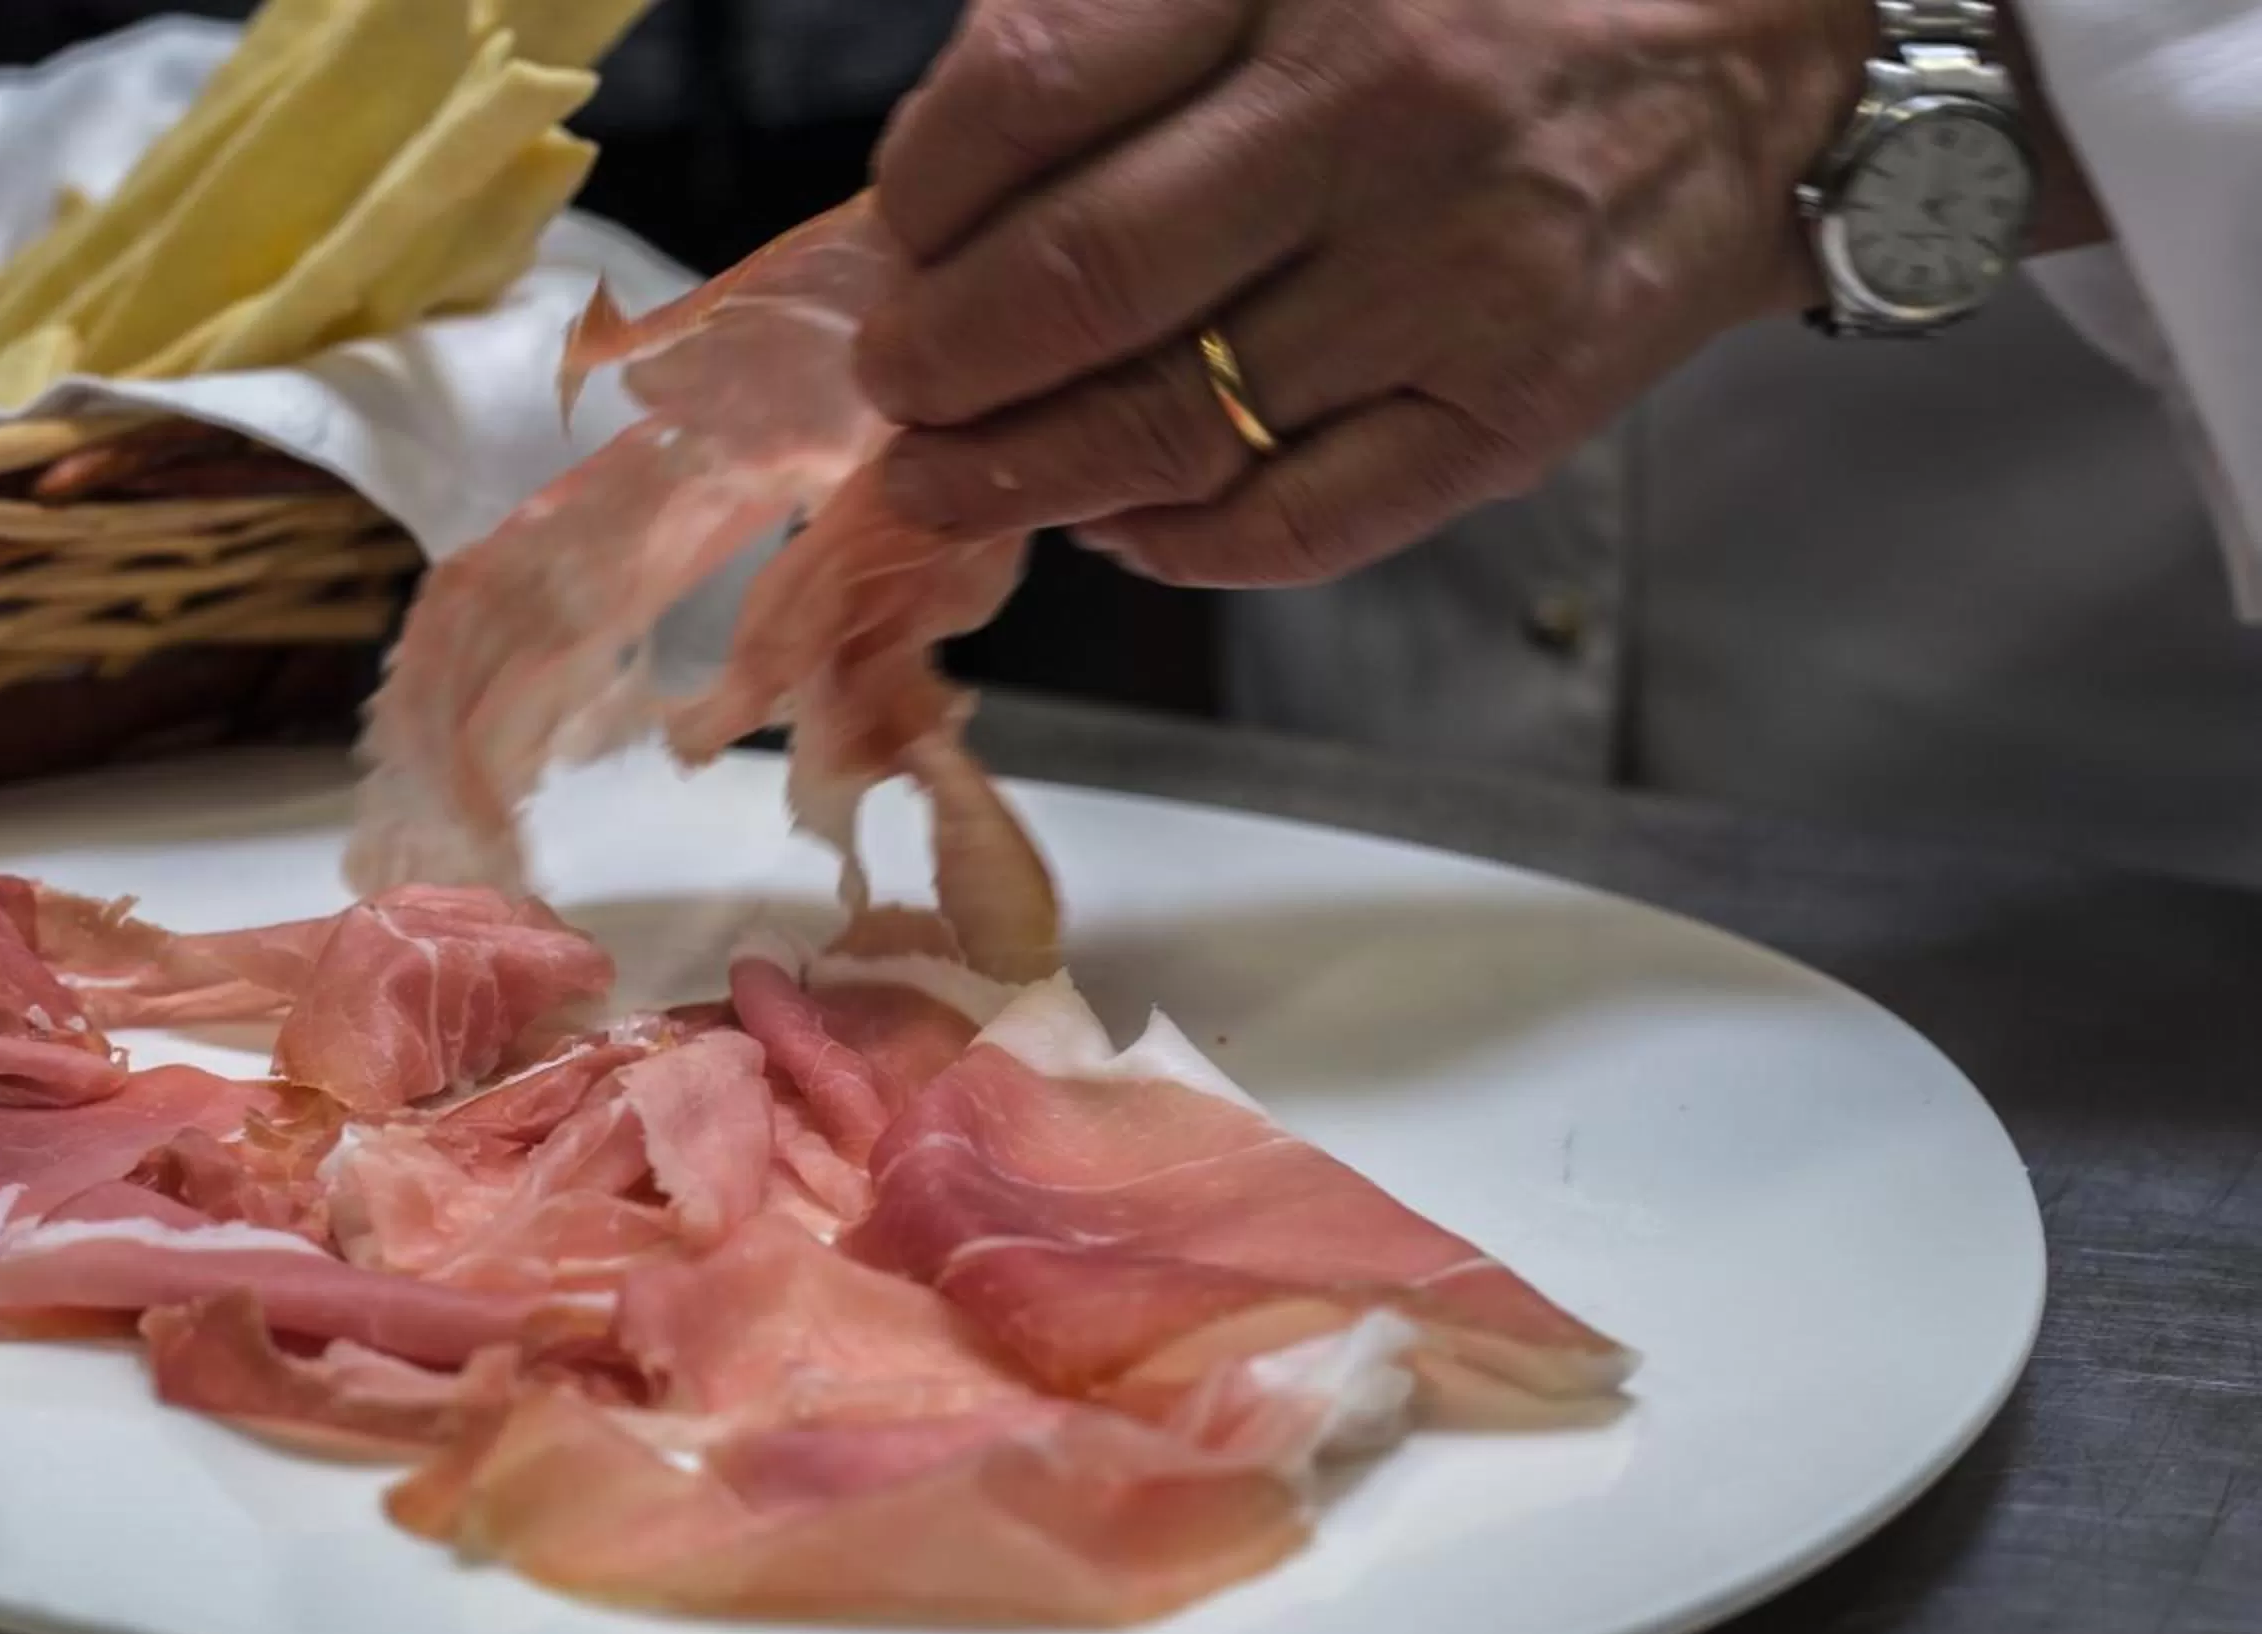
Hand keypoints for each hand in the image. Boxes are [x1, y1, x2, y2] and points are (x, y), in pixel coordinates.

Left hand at [855, 0, 1876, 585]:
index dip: (924, 191)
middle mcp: (1380, 115)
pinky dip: (1176, 544)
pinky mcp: (1511, 409)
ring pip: (1174, 420)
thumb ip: (1139, 25)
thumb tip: (955, 174)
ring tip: (944, 480)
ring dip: (1024, 474)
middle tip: (898, 387)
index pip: (1033, 91)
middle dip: (943, 360)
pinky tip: (1112, 525)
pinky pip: (1300, 521)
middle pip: (1083, 276)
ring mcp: (1452, 276)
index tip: (900, 235)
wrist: (1774, 54)